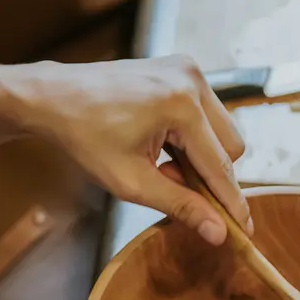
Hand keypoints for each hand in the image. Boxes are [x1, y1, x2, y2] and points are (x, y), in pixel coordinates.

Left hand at [15, 55, 250, 244]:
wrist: (54, 97)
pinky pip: (207, 112)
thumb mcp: (131, 181)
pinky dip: (192, 135)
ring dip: (201, 155)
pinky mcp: (182, 67)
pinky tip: (161, 143)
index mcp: (181, 105)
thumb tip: (218, 232)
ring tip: (161, 162)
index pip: (221, 166)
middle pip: (231, 146)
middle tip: (168, 182)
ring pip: (222, 129)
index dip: (231, 202)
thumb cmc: (84, 138)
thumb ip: (180, 205)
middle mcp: (192, 80)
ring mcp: (188, 69)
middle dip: (209, 173)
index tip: (245, 231)